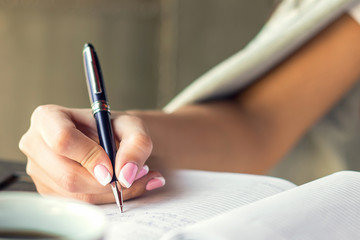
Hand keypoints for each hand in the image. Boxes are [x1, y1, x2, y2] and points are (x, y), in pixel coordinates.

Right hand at [19, 105, 164, 203]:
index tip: (112, 168)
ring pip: (74, 194)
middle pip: (67, 175)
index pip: (63, 140)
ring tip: (129, 176)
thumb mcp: (133, 127)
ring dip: (109, 192)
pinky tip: (116, 184)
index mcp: (48, 117)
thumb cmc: (115, 128)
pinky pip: (77, 203)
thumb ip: (137, 145)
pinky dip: (104, 198)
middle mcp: (35, 144)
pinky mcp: (47, 190)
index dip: (90, 157)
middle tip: (130, 175)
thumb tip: (125, 174)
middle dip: (104, 182)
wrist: (110, 139)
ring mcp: (38, 170)